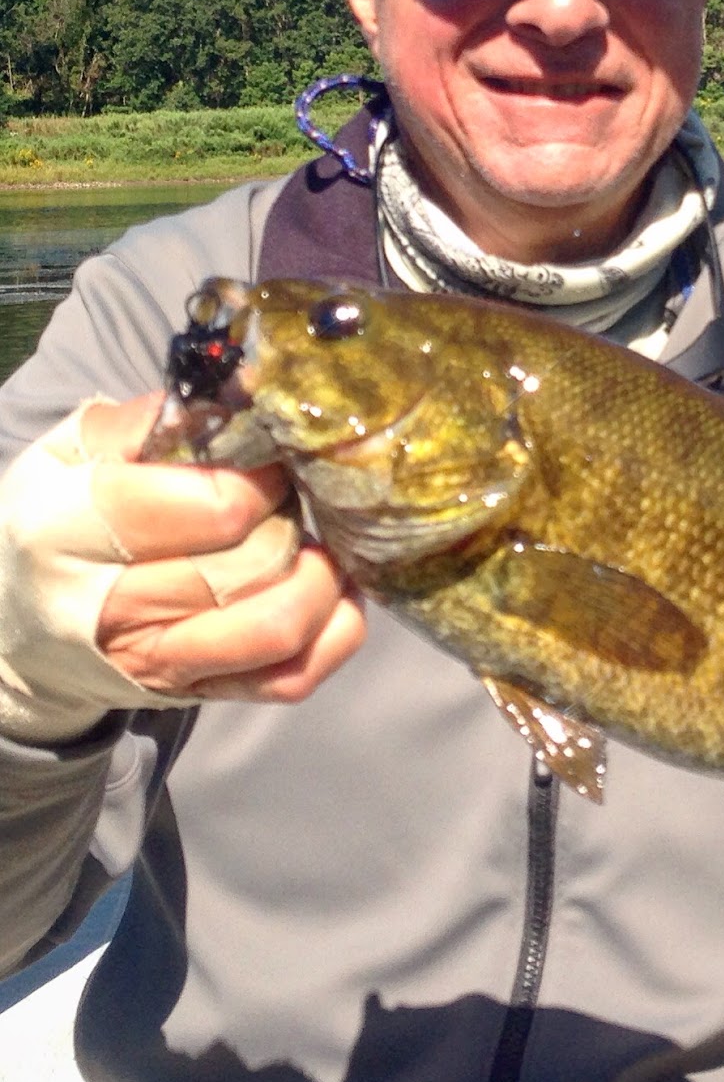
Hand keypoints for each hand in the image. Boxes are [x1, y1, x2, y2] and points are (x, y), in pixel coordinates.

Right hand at [90, 393, 364, 702]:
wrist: (18, 625)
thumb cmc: (61, 519)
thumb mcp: (77, 451)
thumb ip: (158, 419)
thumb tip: (250, 389)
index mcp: (70, 529)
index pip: (211, 507)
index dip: (261, 478)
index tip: (269, 460)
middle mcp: (112, 606)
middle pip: (254, 563)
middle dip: (289, 521)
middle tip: (286, 498)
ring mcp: (161, 661)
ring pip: (279, 625)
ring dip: (319, 577)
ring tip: (311, 543)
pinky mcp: (200, 693)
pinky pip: (293, 676)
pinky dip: (333, 631)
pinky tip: (329, 591)